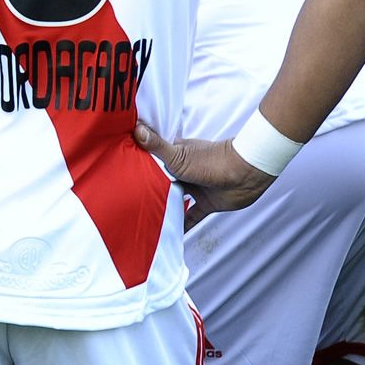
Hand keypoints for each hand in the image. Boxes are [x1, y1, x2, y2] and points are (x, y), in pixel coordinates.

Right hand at [132, 122, 275, 228]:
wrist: (245, 175)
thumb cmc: (211, 162)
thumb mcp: (178, 156)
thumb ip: (157, 146)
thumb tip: (135, 128)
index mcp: (175, 156)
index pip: (151, 161)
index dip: (137, 167)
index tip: (119, 175)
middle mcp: (183, 172)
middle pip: (161, 181)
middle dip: (147, 190)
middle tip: (126, 202)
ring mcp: (194, 188)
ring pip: (174, 199)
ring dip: (163, 207)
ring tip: (143, 220)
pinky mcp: (206, 203)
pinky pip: (191, 216)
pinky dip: (183, 226)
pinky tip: (171, 236)